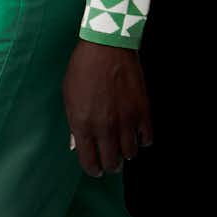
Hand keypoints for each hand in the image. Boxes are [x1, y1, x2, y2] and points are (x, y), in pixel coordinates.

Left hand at [63, 41, 152, 177]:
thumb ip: (73, 123)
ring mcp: (125, 120)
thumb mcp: (69, 96)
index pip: (89, 162)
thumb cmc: (83, 68)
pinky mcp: (142, 111)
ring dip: (126, 153)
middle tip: (110, 161)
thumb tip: (77, 144)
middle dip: (110, 165)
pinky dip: (143, 140)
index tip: (96, 169)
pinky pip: (147, 138)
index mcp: (82, 124)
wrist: (106, 46)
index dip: (93, 170)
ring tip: (123, 146)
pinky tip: (137, 134)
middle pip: (112, 162)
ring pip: (130, 154)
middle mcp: (104, 127)